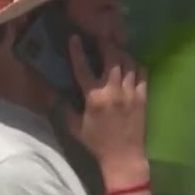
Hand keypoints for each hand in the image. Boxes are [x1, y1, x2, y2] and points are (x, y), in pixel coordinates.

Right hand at [65, 35, 149, 184]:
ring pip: (128, 62)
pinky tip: (131, 64)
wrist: (123, 157)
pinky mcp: (142, 97)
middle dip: (105, 44)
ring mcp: (130, 93)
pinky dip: (136, 65)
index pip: (83, 68)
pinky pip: (142, 73)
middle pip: (111, 58)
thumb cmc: (96, 143)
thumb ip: (64, 107)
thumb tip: (52, 92)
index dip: (77, 51)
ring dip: (121, 52)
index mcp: (94, 98)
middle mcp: (113, 91)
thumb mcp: (74, 126)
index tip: (74, 38)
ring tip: (115, 49)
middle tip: (100, 37)